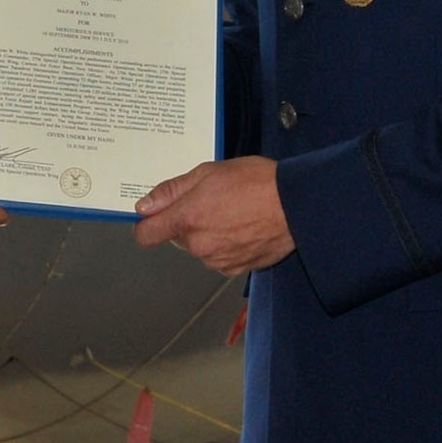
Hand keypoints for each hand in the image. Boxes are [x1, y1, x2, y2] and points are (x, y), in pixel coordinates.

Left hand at [133, 157, 293, 275]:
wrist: (296, 205)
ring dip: (208, 234)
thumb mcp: (208, 172)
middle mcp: (199, 245)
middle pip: (177, 239)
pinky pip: (220, 258)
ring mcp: (218, 261)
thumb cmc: (255, 182)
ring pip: (200, 248)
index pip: (146, 235)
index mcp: (187, 218)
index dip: (147, 224)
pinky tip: (244, 228)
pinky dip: (226, 246)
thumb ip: (172, 190)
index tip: (155, 216)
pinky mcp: (237, 270)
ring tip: (233, 213)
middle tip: (212, 201)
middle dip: (187, 223)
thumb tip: (145, 206)